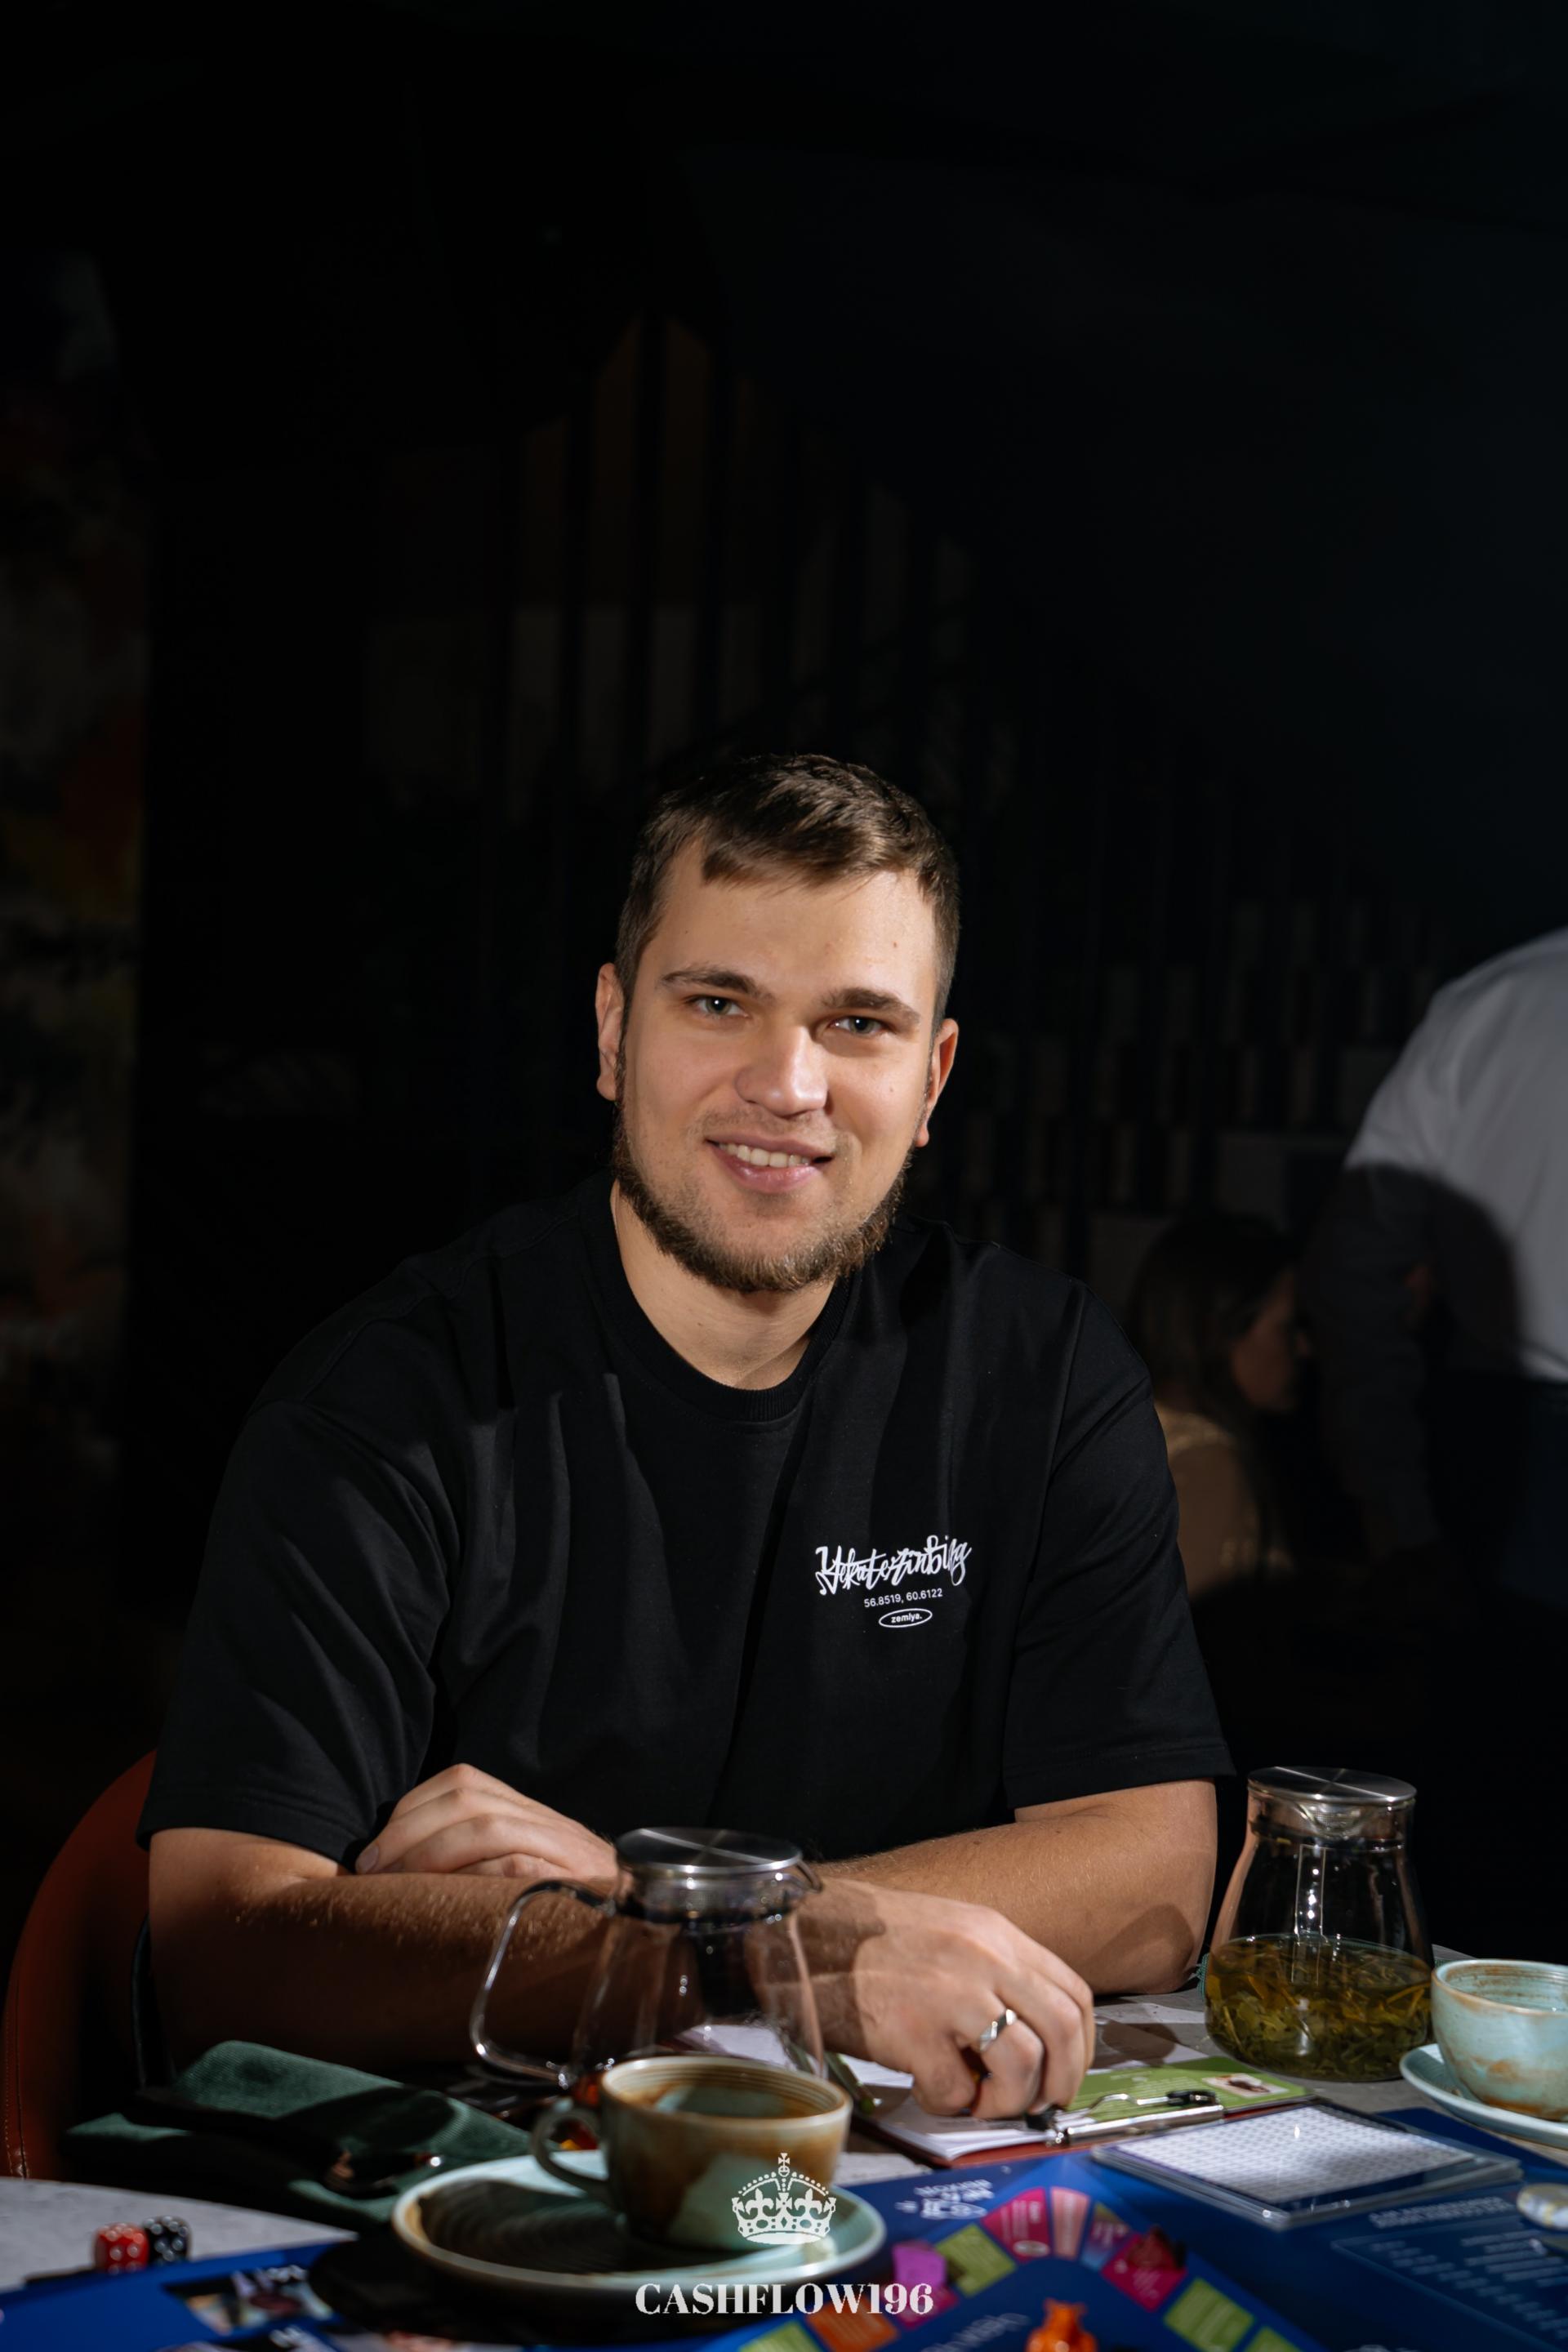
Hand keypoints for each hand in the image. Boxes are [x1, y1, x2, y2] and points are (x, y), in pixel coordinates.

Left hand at [355, 1764, 617, 1886]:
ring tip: (398, 1886)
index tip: (373, 1853)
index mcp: (527, 1810)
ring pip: (488, 1825)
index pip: (462, 1781)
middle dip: (408, 1832)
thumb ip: (476, 1858)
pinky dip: (478, 1875)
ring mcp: (563, 1847)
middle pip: (467, 1797)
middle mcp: (545, 1819)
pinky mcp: (574, 1880)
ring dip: (431, 1853)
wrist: (642, 1921)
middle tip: (373, 1870)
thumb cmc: (567, 1907)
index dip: (409, 1812)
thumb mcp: (520, 1872)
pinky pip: (519, 1864)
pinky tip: (450, 1899)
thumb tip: (396, 1867)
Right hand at [801, 1880, 1094, 2118]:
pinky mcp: (914, 2032)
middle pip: (1063, 2029)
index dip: (1080, 2048)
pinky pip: (957, 2090)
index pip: (1073, 1994)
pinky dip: (948, 2103)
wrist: (805, 1934)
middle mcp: (983, 1958)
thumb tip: (1028, 2040)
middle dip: (1059, 2082)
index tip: (1063, 2075)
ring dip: (1007, 2100)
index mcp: (995, 1934)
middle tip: (1035, 2104)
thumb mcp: (949, 1934)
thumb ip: (993, 1974)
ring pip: (1024, 2064)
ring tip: (976, 2100)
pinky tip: (927, 2088)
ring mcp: (951, 1994)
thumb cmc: (872, 1943)